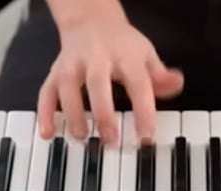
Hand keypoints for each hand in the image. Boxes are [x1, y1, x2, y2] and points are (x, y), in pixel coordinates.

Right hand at [37, 15, 183, 144]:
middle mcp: (96, 58)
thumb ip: (160, 76)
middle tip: (110, 140)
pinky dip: (45, 113)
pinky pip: (46, 92)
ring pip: (68, 88)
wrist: (90, 20)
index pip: (137, 84)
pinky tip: (47, 133)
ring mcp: (73, 65)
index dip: (143, 110)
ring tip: (81, 137)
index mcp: (124, 55)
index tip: (146, 135)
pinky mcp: (55, 73)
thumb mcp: (146, 55)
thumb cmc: (121, 44)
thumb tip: (176, 85)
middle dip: (103, 113)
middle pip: (98, 84)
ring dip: (73, 114)